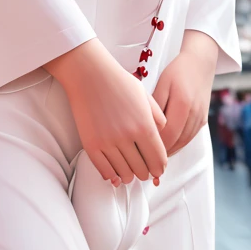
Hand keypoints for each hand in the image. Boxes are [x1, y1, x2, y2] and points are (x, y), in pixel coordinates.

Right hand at [47, 38, 167, 185]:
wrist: (88, 74)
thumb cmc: (118, 82)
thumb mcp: (145, 97)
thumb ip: (158, 118)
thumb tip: (162, 137)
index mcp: (144, 126)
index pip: (158, 159)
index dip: (160, 167)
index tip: (158, 168)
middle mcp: (127, 137)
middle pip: (142, 170)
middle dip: (146, 172)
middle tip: (144, 169)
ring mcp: (107, 142)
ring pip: (125, 174)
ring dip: (130, 175)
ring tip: (130, 170)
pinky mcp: (90, 145)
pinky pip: (105, 170)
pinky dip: (112, 175)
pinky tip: (115, 173)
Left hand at [153, 31, 217, 156]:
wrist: (200, 63)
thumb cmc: (177, 71)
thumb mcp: (162, 84)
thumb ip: (155, 106)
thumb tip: (146, 126)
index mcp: (183, 104)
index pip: (168, 134)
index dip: (155, 146)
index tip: (142, 152)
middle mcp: (194, 114)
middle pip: (177, 142)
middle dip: (161, 154)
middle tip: (146, 162)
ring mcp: (200, 118)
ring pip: (184, 142)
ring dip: (170, 151)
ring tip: (154, 159)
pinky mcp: (203, 120)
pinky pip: (189, 137)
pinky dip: (178, 144)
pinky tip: (167, 148)